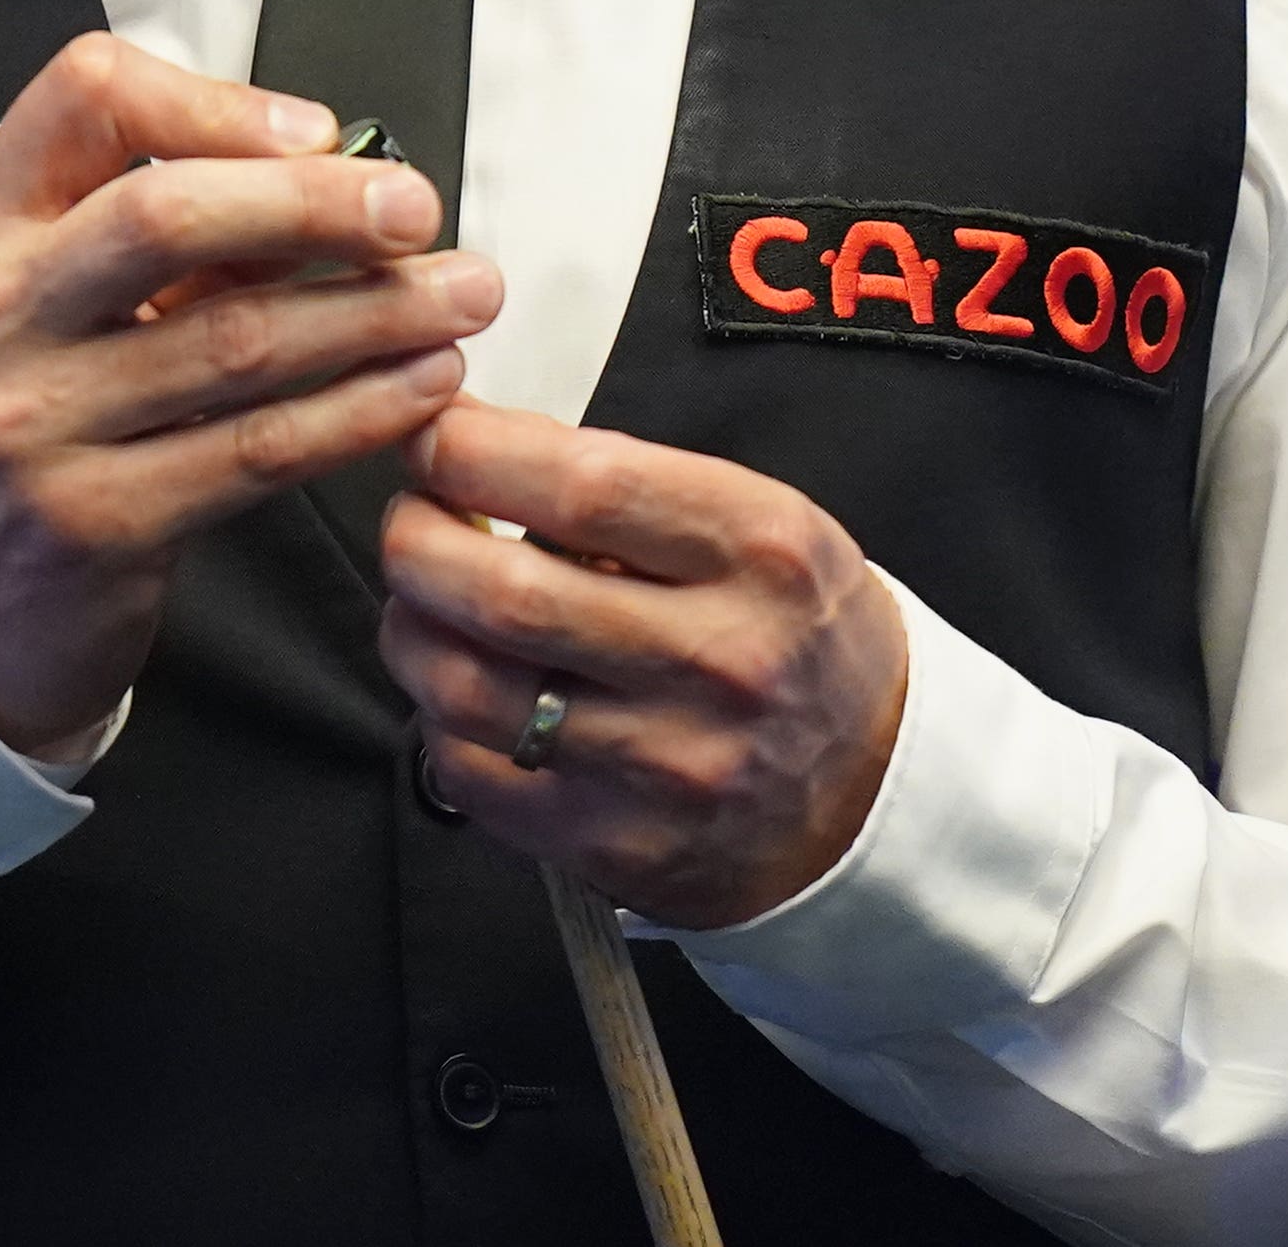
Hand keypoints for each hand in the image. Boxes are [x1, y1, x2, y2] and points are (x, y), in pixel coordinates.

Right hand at [0, 33, 498, 755]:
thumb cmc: (5, 425)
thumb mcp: (30, 299)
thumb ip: (146, 237)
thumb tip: (319, 177)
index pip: (87, 98)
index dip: (218, 101)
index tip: (316, 131)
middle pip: (166, 217)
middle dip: (318, 205)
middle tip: (414, 209)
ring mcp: (35, 423)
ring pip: (236, 341)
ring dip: (373, 312)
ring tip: (455, 298)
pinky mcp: (96, 523)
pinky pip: (257, 450)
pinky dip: (358, 410)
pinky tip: (416, 387)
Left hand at [376, 402, 907, 927]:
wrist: (876, 791)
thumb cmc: (792, 631)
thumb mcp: (758, 522)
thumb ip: (622, 479)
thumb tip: (465, 443)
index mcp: (761, 552)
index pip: (580, 484)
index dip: (470, 451)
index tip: (435, 438)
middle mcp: (721, 661)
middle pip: (502, 591)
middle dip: (416, 539)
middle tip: (413, 522)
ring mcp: (671, 766)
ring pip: (466, 688)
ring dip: (411, 629)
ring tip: (425, 603)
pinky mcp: (624, 848)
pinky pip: (474, 776)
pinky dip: (441, 723)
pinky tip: (466, 694)